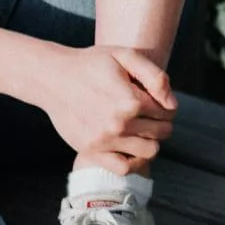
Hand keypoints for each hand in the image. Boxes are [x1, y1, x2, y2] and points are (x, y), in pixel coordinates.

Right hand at [21, 43, 176, 163]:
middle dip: (162, 122)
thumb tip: (172, 104)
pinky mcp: (92, 151)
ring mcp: (105, 140)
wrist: (52, 78)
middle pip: (162, 132)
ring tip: (142, 130)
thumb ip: (155, 76)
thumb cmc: (91, 63)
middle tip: (150, 115)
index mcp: (131, 100)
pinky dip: (134, 162)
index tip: (156, 100)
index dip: (166, 105)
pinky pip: (124, 168)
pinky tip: (130, 148)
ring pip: (150, 151)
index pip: (168, 111)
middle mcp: (120, 124)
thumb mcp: (125, 56)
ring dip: (151, 141)